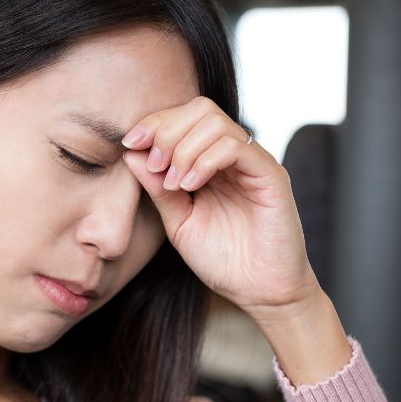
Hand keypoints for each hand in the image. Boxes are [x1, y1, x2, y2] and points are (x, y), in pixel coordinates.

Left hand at [120, 97, 318, 317]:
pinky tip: (190, 185)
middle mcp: (235, 155)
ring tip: (174, 183)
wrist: (259, 292)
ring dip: (183, 148)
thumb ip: (157, 188)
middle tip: (155, 165)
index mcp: (213, 161)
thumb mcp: (178, 222)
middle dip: (167, 131)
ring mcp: (253, 163)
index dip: (154, 123)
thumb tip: (130, 153)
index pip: (184, 117)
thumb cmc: (224, 261)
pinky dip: (206, 160)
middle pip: (200, 109)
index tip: (129, 144)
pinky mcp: (271, 175)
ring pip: (216, 122)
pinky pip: (236, 146)